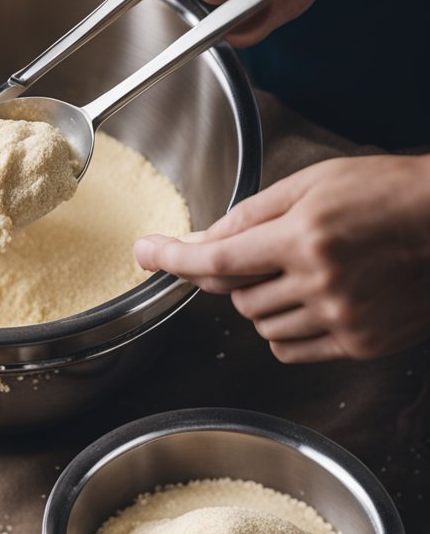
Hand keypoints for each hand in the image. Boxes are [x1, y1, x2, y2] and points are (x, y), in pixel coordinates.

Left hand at [133, 154, 429, 361]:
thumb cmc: (386, 193)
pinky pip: (291, 350)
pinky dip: (286, 331)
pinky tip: (309, 304)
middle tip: (264, 257)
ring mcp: (341, 318)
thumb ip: (253, 213)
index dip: (174, 259)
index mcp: (303, 237)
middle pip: (237, 300)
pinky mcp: (360, 343)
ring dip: (263, 305)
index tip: (146, 254)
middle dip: (237, 281)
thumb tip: (205, 238)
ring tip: (301, 275)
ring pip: (262, 327)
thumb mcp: (315, 183)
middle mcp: (319, 282)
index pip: (218, 260)